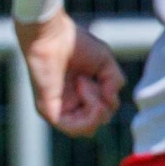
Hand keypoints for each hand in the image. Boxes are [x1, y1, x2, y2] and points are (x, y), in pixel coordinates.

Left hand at [15, 13, 125, 136]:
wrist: (51, 35)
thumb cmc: (75, 43)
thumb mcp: (106, 62)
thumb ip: (115, 82)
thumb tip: (111, 102)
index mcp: (81, 95)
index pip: (102, 113)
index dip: (109, 98)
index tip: (99, 74)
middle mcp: (69, 105)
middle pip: (97, 123)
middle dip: (104, 104)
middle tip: (91, 80)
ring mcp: (59, 110)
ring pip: (87, 130)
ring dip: (95, 108)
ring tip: (85, 84)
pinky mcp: (49, 111)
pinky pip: (73, 129)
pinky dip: (87, 115)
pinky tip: (84, 90)